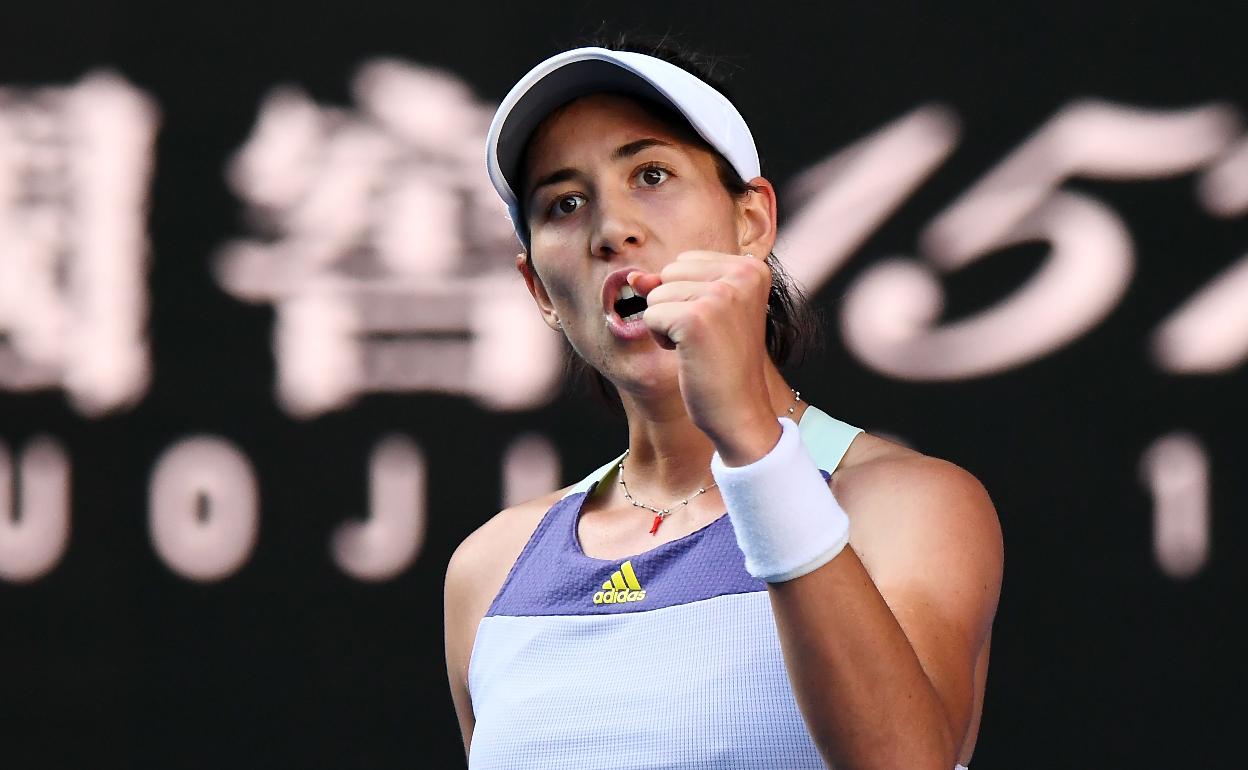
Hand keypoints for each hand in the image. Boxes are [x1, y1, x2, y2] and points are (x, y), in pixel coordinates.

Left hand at [629, 251, 780, 464]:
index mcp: (751, 268)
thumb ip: (670, 285)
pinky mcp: (696, 319)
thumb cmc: (722, 363)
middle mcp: (742, 275)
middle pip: (669, 273)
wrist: (740, 411)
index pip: (685, 261)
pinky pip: (650, 316)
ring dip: (667, 325)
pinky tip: (689, 355)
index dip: (687, 296)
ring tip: (700, 347)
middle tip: (707, 338)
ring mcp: (720, 295)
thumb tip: (633, 276)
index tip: (716, 324)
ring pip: (656, 294)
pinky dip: (661, 339)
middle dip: (675, 307)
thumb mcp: (702, 311)